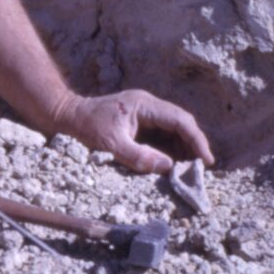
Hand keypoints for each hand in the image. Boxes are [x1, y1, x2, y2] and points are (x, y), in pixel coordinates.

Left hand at [54, 90, 214, 173]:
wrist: (67, 115)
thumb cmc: (87, 127)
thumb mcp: (111, 144)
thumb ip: (139, 156)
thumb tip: (168, 168)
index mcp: (145, 105)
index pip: (180, 120)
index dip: (196, 140)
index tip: (206, 159)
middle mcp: (149, 105)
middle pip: (182, 122)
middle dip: (194, 144)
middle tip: (202, 167)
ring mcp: (145, 112)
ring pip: (174, 128)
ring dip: (184, 147)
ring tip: (191, 168)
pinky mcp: (140, 121)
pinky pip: (163, 133)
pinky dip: (171, 147)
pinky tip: (174, 163)